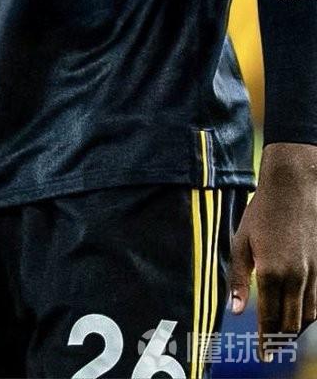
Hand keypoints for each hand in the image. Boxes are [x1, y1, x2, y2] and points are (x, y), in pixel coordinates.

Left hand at [230, 142, 316, 357]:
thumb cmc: (262, 213)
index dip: (266, 340)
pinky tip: (301, 316)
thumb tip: (235, 310)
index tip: (262, 356)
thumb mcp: (241, 242)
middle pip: (292, 322)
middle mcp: (296, 277)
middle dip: (282, 339)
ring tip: (285, 337)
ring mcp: (314, 273)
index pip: (270, 317)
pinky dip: (311, 314)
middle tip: (272, 350)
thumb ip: (239, 278)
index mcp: (271, 272)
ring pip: (309, 315)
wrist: (294, 188)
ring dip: (298, 329)